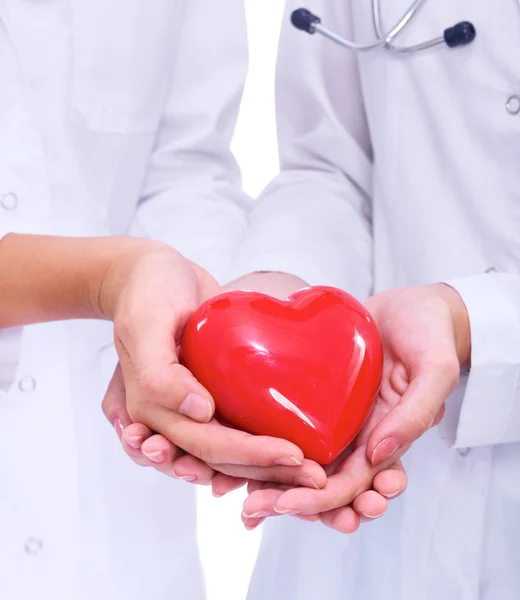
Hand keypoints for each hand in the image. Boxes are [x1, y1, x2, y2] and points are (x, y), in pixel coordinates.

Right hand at [100, 245, 324, 482]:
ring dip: (269, 468)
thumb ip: (159, 373)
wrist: (151, 273)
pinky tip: (294, 453)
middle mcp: (170, 418)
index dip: (250, 457)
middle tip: (318, 477)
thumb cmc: (146, 293)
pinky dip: (261, 444)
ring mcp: (189, 409)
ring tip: (313, 473)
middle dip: (269, 471)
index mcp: (151, 409)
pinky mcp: (207, 394)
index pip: (205, 445)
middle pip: (222, 459)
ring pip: (231, 453)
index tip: (295, 456)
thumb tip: (200, 413)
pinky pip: (234, 427)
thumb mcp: (145, 324)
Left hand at [240, 283, 468, 531]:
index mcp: (387, 439)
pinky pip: (294, 425)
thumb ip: (415, 413)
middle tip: (255, 508)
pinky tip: (242, 455)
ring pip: (305, 461)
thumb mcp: (435, 370)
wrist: (414, 306)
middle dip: (292, 500)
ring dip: (276, 482)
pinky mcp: (320, 396)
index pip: (355, 483)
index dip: (326, 500)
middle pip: (324, 482)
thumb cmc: (431, 334)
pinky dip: (271, 445)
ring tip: (242, 495)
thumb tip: (378, 454)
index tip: (291, 504)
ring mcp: (338, 418)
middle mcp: (359, 436)